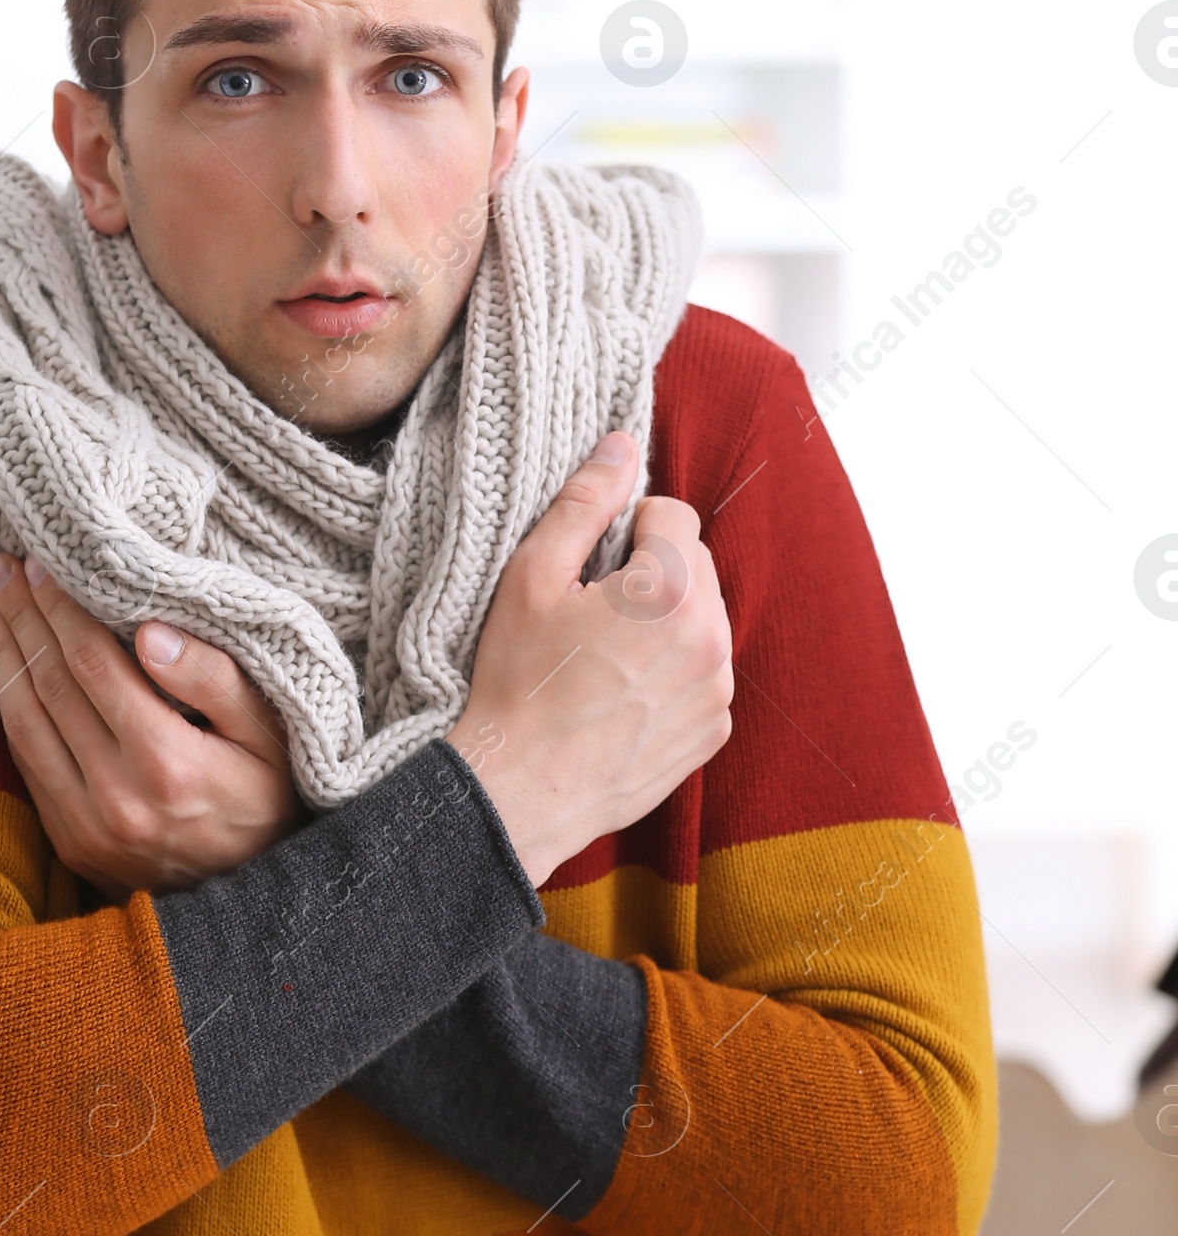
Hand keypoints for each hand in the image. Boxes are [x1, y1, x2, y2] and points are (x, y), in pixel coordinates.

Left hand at [0, 554, 302, 898]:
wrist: (254, 892)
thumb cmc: (270, 793)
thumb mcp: (270, 732)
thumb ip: (215, 679)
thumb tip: (149, 632)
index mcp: (168, 762)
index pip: (93, 664)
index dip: (62, 607)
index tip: (43, 562)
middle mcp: (117, 797)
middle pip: (50, 685)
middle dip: (23, 617)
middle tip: (1, 565)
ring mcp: (85, 826)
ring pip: (23, 722)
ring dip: (1, 655)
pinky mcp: (68, 841)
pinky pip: (25, 761)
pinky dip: (7, 704)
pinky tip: (2, 663)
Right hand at [447, 434, 733, 886]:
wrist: (521, 790)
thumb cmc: (518, 682)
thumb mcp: (532, 575)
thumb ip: (585, 501)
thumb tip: (622, 445)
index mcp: (669, 591)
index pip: (674, 514)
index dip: (628, 527)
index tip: (593, 564)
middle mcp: (710, 638)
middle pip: (697, 564)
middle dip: (653, 572)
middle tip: (594, 609)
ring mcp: (717, 690)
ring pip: (704, 617)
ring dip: (668, 620)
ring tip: (606, 654)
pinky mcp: (714, 730)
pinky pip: (705, 671)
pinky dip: (674, 671)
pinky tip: (623, 691)